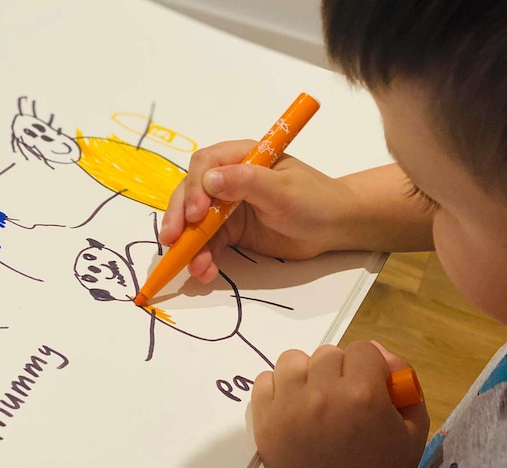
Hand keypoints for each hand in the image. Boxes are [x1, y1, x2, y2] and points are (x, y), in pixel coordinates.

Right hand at [159, 140, 357, 282]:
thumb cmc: (315, 200)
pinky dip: (203, 257)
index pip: (205, 166)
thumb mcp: (283, 190)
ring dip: (190, 244)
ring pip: (195, 222)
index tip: (196, 213)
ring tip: (195, 266)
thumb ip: (247, 182)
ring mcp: (227, 206)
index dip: (194, 188)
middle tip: (172, 240)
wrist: (334, 227)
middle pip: (191, 194)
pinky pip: (208, 243)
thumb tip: (209, 180)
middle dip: (179, 217)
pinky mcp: (230, 231)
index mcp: (241, 158)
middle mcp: (228, 179)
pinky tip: (204, 271)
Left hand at [251, 341, 429, 467]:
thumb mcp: (411, 433)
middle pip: (329, 353)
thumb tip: (384, 356)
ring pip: (294, 359)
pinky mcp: (264, 416)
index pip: (363, 349)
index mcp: (363, 393)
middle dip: (339, 372)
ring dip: (305, 374)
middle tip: (343, 399)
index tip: (367, 386)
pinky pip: (265, 379)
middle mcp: (323, 392)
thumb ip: (405, 387)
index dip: (368, 368)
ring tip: (314, 399)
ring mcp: (289, 402)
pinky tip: (291, 406)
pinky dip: (277, 388)